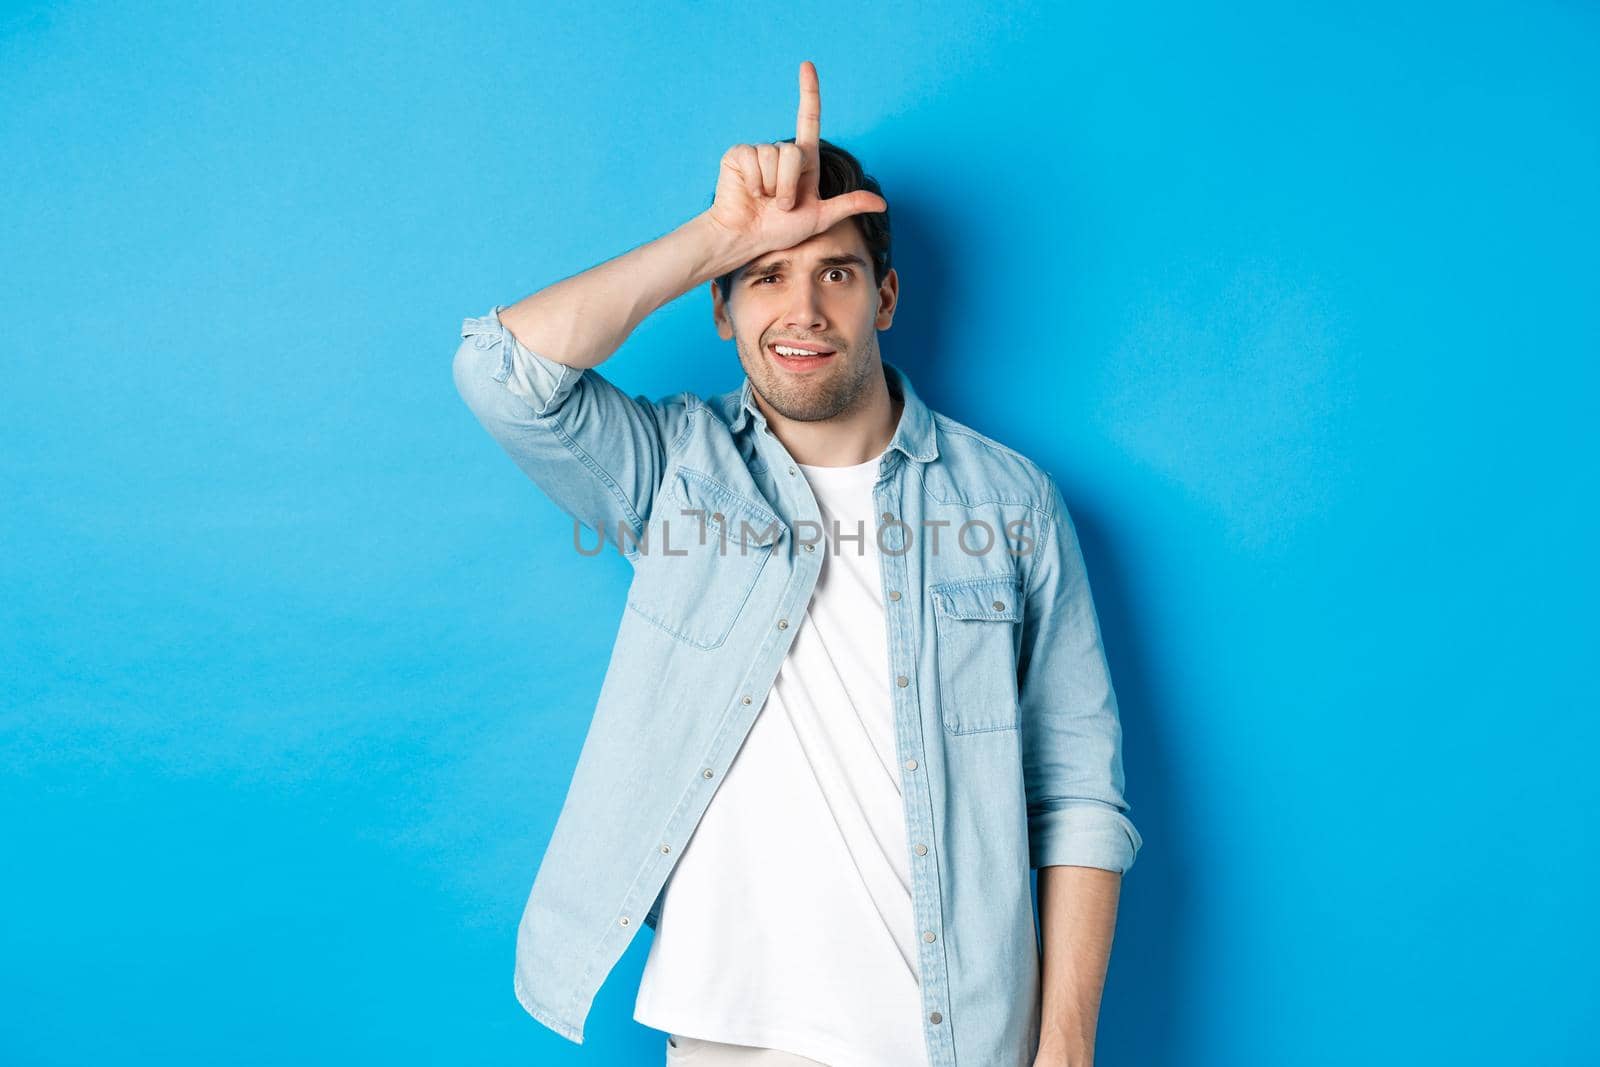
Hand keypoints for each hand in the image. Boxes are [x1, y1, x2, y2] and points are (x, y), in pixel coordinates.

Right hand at [704, 60, 886, 258]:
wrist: (747, 239)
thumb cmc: (780, 230)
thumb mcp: (820, 217)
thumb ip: (848, 205)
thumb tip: (883, 203)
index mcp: (802, 161)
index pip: (808, 119)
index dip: (809, 92)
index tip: (806, 65)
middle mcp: (781, 152)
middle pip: (793, 152)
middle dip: (789, 185)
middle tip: (781, 205)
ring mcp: (758, 152)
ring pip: (774, 158)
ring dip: (772, 187)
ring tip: (764, 200)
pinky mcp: (738, 155)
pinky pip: (753, 161)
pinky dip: (754, 184)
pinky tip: (749, 193)